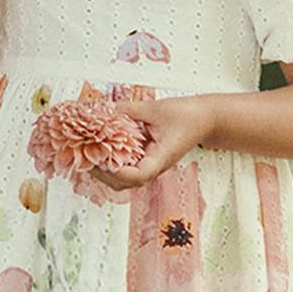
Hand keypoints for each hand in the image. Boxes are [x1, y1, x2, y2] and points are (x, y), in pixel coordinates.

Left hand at [96, 96, 214, 188]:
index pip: (138, 175)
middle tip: (85, 155)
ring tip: (91, 153)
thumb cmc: (189, 115)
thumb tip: (99, 109)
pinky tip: (103, 149)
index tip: (102, 158)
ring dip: (105, 170)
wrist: (207, 119)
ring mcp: (151, 164)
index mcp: (162, 156)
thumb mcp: (155, 108)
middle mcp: (155, 166)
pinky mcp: (147, 159)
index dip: (118, 171)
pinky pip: (127, 168)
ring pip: (124, 180)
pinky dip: (112, 162)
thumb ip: (126, 109)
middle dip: (103, 173)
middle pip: (125, 183)